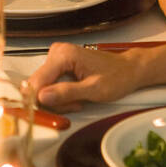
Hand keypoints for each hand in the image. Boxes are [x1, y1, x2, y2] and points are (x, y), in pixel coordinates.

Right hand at [25, 41, 144, 111]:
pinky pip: (50, 86)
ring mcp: (57, 58)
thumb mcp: (94, 89)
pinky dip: (61, 96)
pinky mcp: (59, 65)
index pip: (36, 82)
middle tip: (75, 104)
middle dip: (54, 101)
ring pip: (44, 88)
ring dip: (59, 100)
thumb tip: (42, 97)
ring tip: (79, 99)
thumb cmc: (117, 77)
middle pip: (38, 86)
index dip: (40, 101)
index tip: (53, 114)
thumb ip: (67, 93)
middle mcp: (56, 52)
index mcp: (63, 55)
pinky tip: (76, 96)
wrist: (129, 70)